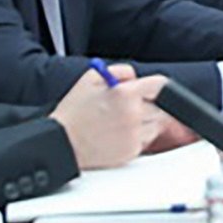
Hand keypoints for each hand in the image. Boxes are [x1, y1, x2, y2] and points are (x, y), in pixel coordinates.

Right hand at [51, 70, 170, 172]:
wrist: (61, 143)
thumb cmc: (73, 112)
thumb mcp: (91, 79)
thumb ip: (120, 71)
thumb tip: (137, 77)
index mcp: (125, 94)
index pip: (160, 86)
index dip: (156, 87)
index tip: (154, 91)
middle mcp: (133, 114)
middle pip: (161, 107)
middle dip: (149, 105)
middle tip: (130, 108)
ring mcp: (134, 134)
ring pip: (156, 125)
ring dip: (145, 122)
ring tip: (120, 122)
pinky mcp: (131, 151)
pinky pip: (146, 141)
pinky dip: (137, 137)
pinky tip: (117, 134)